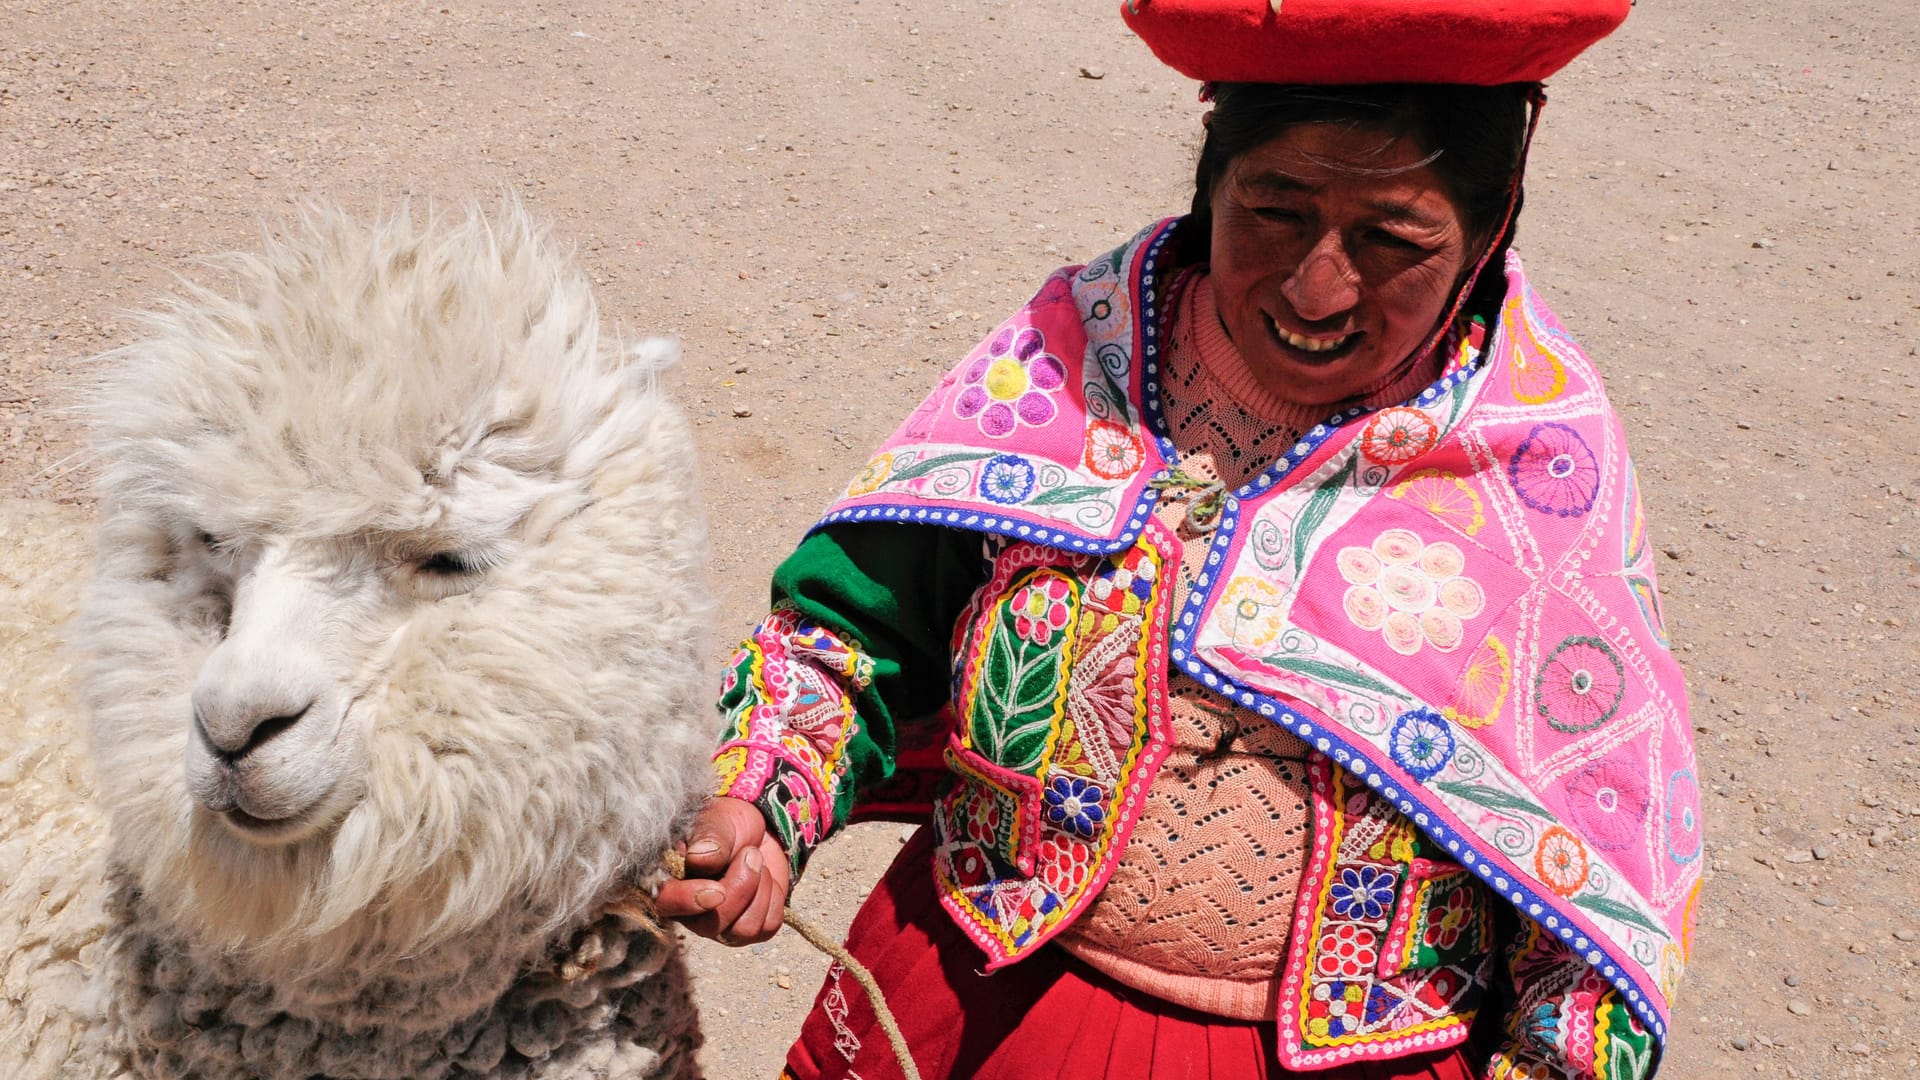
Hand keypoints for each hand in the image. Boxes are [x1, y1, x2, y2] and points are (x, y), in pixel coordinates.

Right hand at [655, 796, 790, 944]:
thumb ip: (708, 838)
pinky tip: (765, 877)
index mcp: (671, 883)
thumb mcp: (716, 822)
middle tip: (750, 853)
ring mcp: (722, 924)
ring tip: (755, 860)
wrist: (757, 827)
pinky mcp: (752, 927)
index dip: (688, 901)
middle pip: (712, 925)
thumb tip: (698, 858)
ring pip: (745, 929)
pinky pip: (768, 925)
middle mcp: (691, 913)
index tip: (716, 889)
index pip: (666, 904)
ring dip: (759, 889)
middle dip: (740, 887)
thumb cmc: (726, 824)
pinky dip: (773, 896)